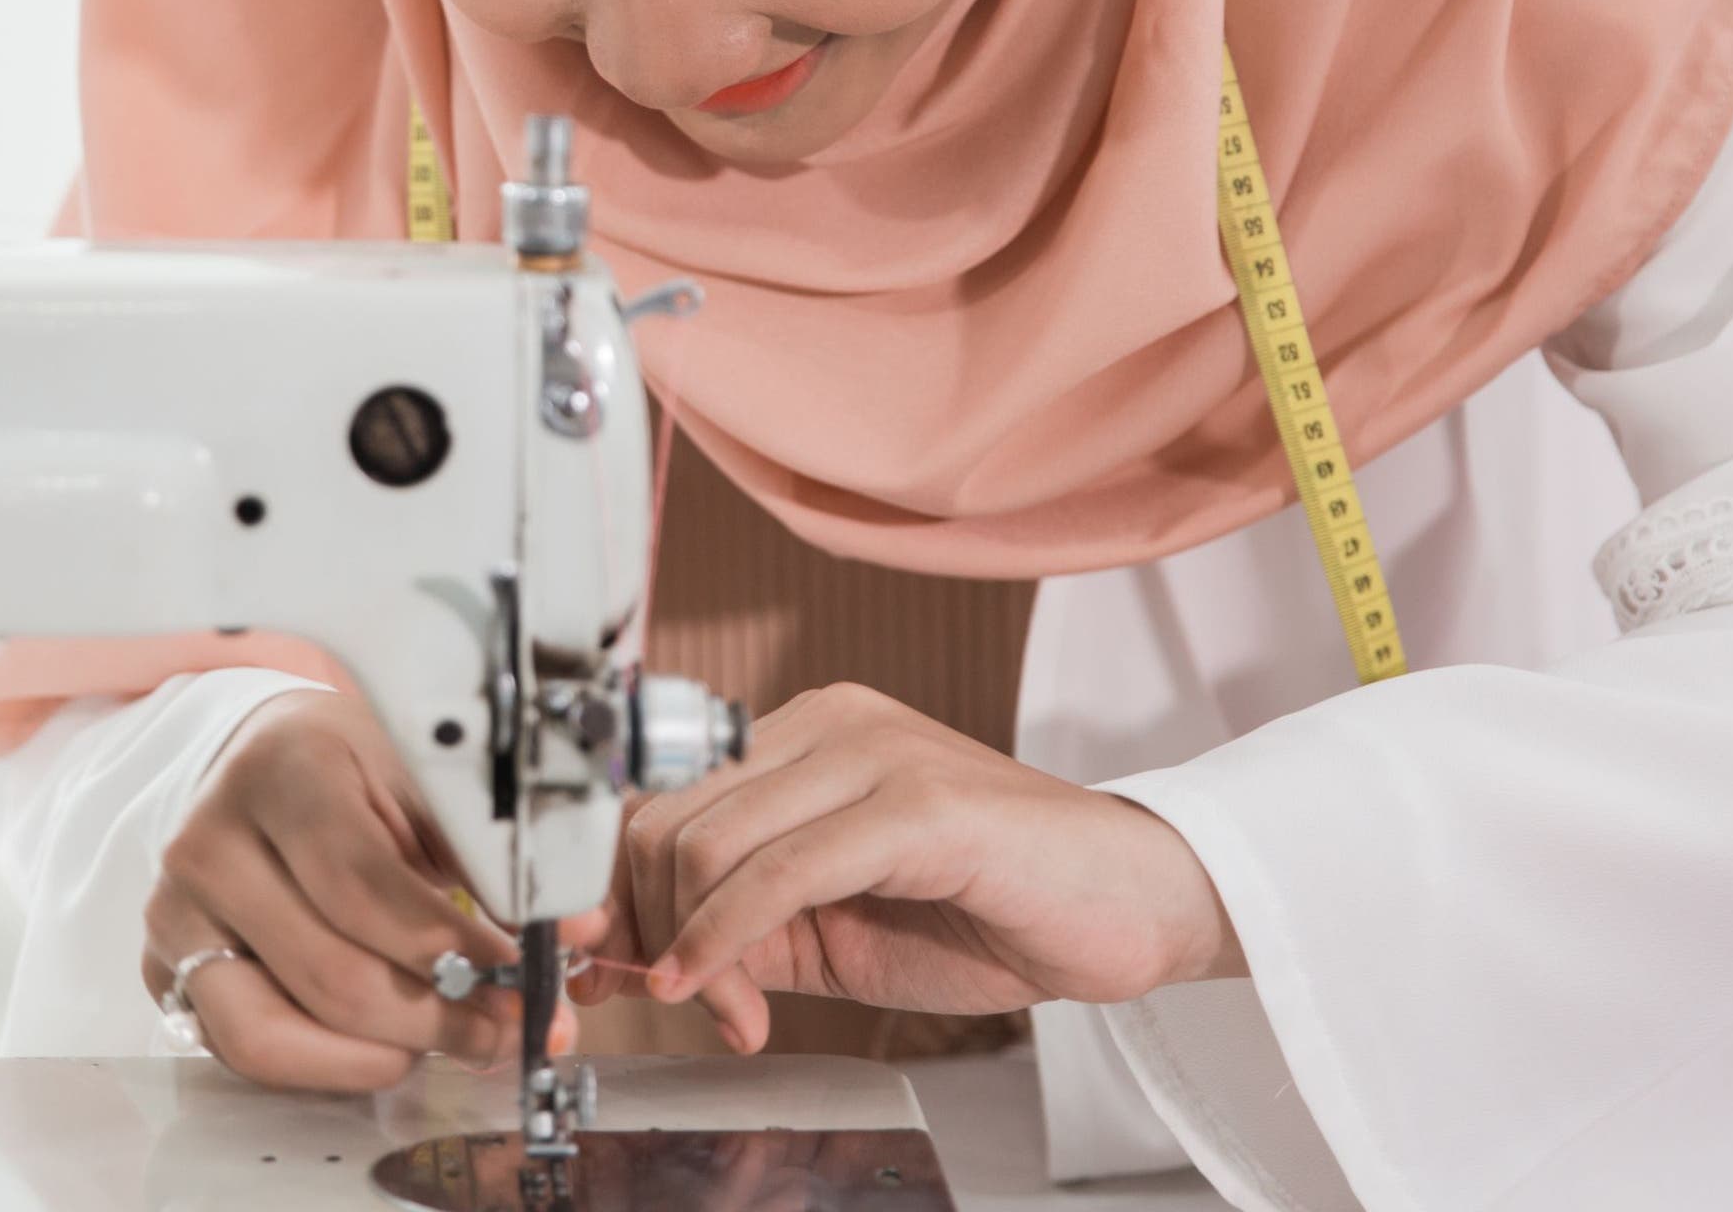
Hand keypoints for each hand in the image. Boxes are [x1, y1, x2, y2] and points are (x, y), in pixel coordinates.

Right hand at [142, 689, 584, 1089]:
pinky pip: (242, 1049)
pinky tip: (388, 1044)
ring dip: (381, 1054)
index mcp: (282, 772)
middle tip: (506, 1026)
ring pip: (273, 1031)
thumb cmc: (353, 768)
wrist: (263, 759)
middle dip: (437, 1016)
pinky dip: (326, 1063)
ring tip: (451, 1039)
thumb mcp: (423, 782)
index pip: (365, 887)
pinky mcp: (163, 967)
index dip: (453, 947)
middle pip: (329, 973)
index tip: (521, 973)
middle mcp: (210, 843)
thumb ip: (494, 858)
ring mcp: (176, 912)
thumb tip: (578, 935)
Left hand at [582, 683, 1239, 1049]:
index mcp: (799, 732)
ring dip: (692, 951)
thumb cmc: (986, 913)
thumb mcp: (822, 926)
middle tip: (674, 1003)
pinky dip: (723, 940)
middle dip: (644, 927)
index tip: (607, 967)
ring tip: (732, 1012)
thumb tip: (615, 958)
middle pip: (660, 818)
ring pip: (704, 841)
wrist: (1125, 910)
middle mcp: (825, 720)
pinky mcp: (913, 802)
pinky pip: (774, 872)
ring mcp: (871, 751)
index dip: (612, 891)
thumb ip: (728, 928)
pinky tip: (721, 996)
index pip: (653, 798)